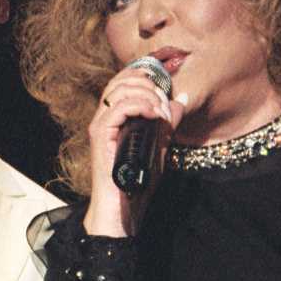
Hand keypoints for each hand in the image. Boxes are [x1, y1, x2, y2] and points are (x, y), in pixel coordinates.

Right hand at [82, 65, 183, 237]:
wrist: (123, 207)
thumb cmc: (138, 180)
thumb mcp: (159, 145)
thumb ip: (167, 123)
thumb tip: (180, 100)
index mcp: (115, 116)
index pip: (124, 80)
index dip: (145, 73)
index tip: (167, 81)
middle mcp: (104, 116)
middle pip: (120, 80)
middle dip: (148, 82)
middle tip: (165, 100)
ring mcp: (100, 125)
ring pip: (118, 90)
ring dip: (146, 94)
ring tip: (161, 110)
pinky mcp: (100, 135)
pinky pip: (118, 108)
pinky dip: (139, 105)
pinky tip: (154, 115)